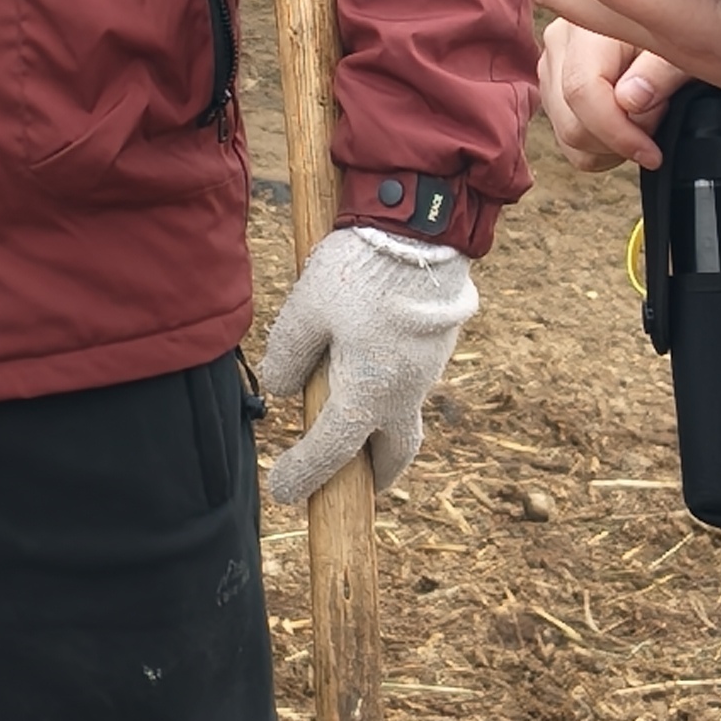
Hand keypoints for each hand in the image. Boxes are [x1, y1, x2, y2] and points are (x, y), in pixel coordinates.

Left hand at [260, 225, 476, 501]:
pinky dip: (392, 383)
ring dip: (382, 421)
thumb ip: (288, 354)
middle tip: (360, 482)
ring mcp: (429, 368)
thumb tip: (283, 389)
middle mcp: (406, 391)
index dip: (303, 474)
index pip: (332, 452)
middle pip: (396, 452)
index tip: (282, 491)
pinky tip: (373, 355)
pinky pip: (414, 377)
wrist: (423, 229)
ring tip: (351, 407)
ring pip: (406, 411)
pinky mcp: (439, 341)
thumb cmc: (360, 270)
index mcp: (369, 394)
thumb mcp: (306, 310)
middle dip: (375, 473)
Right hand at [540, 18, 690, 173]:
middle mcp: (560, 40)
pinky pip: (564, 132)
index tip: (652, 153)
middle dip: (617, 142)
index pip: (582, 92)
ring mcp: (552, 61)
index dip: (617, 133)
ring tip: (644, 123)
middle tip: (656, 129)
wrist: (678, 9)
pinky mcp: (553, 80)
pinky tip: (625, 125)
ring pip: (565, 133)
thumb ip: (661, 71)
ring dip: (607, 145)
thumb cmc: (687, 24)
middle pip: (570, 122)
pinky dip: (596, 143)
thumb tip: (629, 100)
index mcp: (588, 25)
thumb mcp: (690, 43)